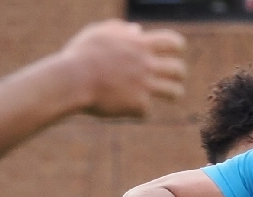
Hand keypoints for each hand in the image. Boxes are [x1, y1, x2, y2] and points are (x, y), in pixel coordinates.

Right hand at [62, 20, 185, 117]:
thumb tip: (137, 30)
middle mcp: (147, 65)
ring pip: (175, 92)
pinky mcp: (138, 105)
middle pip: (179, 69)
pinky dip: (138, 110)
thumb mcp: (98, 33)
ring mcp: (145, 86)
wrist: (72, 80)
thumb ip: (120, 29)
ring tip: (168, 95)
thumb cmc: (80, 55)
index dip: (177, 47)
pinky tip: (127, 107)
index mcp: (140, 45)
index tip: (174, 52)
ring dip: (173, 93)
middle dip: (179, 74)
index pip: (173, 42)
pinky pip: (147, 110)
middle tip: (173, 77)